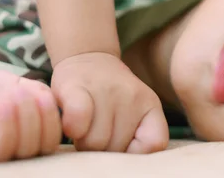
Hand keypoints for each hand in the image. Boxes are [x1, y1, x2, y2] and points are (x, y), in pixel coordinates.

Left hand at [0, 70, 61, 163]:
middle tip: (19, 93)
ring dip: (8, 127)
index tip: (43, 98)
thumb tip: (49, 100)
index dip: (50, 123)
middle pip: (30, 150)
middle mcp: (9, 150)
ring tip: (4, 101)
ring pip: (3, 154)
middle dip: (29, 120)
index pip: (48, 141)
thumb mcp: (17, 83)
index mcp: (27, 136)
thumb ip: (37, 91)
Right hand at [51, 52, 168, 153]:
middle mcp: (132, 96)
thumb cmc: (110, 98)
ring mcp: (106, 89)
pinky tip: (70, 125)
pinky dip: (72, 128)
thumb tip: (121, 166)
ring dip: (84, 141)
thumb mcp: (135, 113)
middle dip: (103, 148)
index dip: (133, 153)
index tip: (120, 145)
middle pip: (116, 149)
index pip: (153, 144)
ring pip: (94, 143)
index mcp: (151, 105)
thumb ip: (138, 138)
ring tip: (84, 126)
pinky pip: (78, 120)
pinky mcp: (76, 86)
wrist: (88, 58)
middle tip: (97, 130)